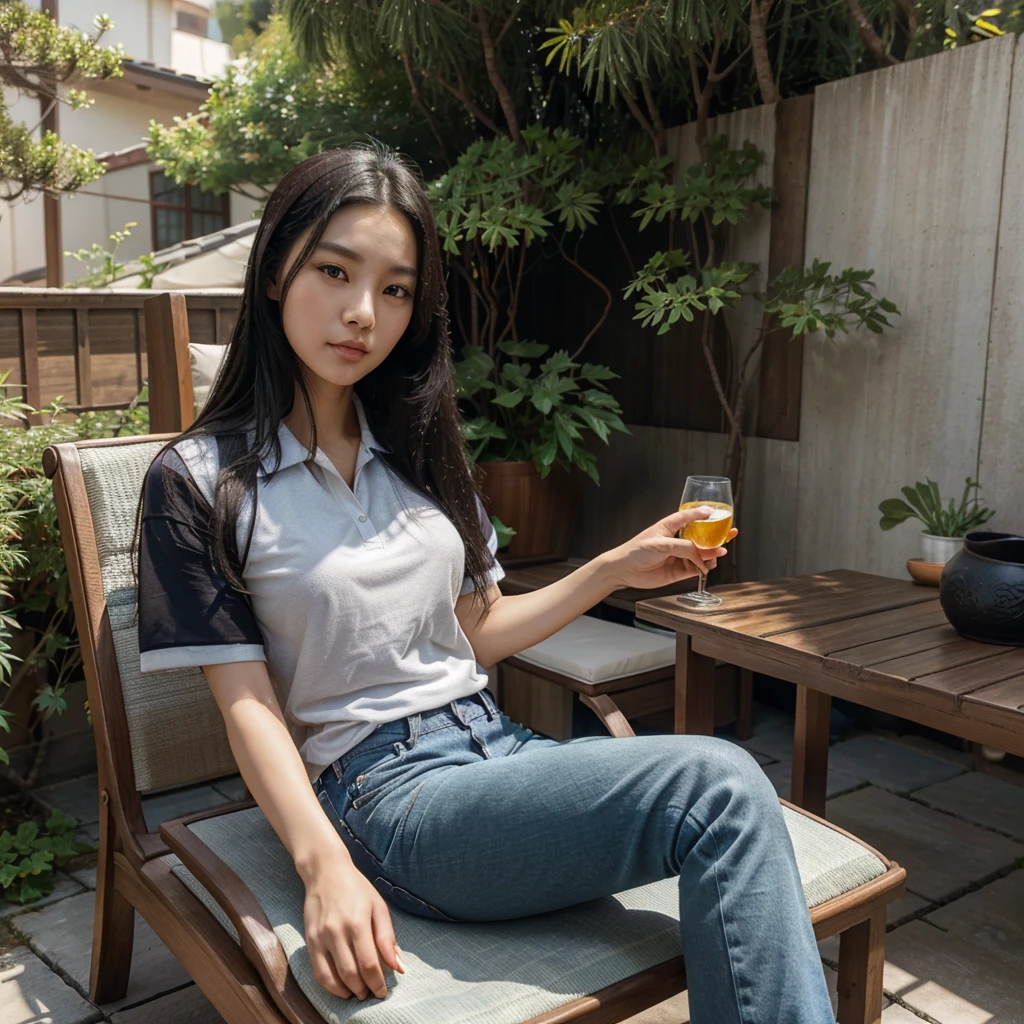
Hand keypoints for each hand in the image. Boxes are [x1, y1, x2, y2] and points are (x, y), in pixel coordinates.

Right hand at [303, 862, 404, 1000]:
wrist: (325, 872)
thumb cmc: (356, 888)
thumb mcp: (378, 906)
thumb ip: (388, 938)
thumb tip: (399, 966)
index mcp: (358, 922)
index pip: (369, 963)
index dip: (377, 983)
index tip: (383, 992)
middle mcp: (337, 931)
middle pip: (351, 974)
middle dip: (364, 990)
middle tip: (372, 993)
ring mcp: (321, 937)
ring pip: (334, 977)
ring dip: (348, 991)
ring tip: (359, 993)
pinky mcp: (310, 941)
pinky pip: (318, 972)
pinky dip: (331, 986)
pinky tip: (342, 988)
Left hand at [603, 506, 738, 590]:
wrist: (623, 571)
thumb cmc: (636, 551)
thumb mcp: (661, 544)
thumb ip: (684, 548)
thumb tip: (702, 554)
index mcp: (669, 527)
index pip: (688, 516)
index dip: (701, 512)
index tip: (715, 510)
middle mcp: (676, 541)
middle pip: (700, 537)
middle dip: (715, 536)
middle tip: (730, 534)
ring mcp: (678, 556)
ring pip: (701, 554)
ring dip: (711, 554)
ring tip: (718, 554)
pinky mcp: (678, 571)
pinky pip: (696, 568)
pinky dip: (704, 568)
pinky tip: (707, 567)